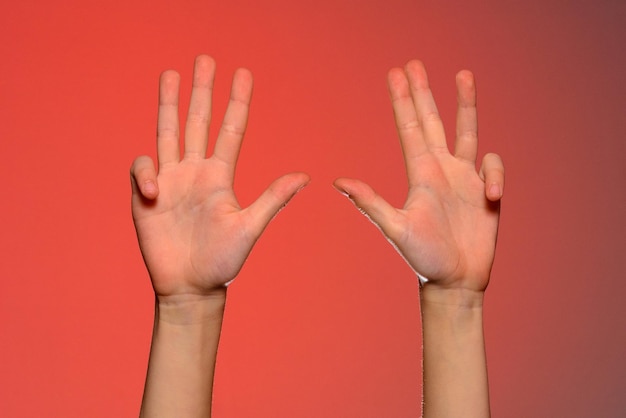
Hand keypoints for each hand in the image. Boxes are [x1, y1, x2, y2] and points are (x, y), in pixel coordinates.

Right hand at [131, 55, 308, 299]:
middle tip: (205, 60)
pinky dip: (146, 171)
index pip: (231, 130)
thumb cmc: (223, 262)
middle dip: (201, 91)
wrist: (190, 287)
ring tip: (170, 73)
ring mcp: (170, 181)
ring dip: (169, 104)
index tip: (243, 73)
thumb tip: (305, 176)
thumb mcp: (250, 227)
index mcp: (221, 176)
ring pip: (168, 132)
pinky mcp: (146, 194)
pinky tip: (153, 191)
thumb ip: (272, 199)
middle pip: (197, 122)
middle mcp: (196, 172)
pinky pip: (143, 167)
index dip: (237, 102)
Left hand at [334, 60, 503, 292]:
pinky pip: (492, 166)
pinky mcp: (486, 190)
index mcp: (419, 173)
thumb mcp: (395, 228)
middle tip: (415, 63)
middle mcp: (440, 169)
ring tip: (463, 74)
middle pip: (432, 121)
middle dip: (424, 92)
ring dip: (464, 104)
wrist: (455, 280)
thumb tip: (337, 181)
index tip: (396, 74)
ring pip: (466, 130)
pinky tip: (489, 196)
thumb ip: (370, 202)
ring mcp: (464, 178)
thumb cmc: (423, 258)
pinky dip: (494, 174)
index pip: (408, 127)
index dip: (402, 100)